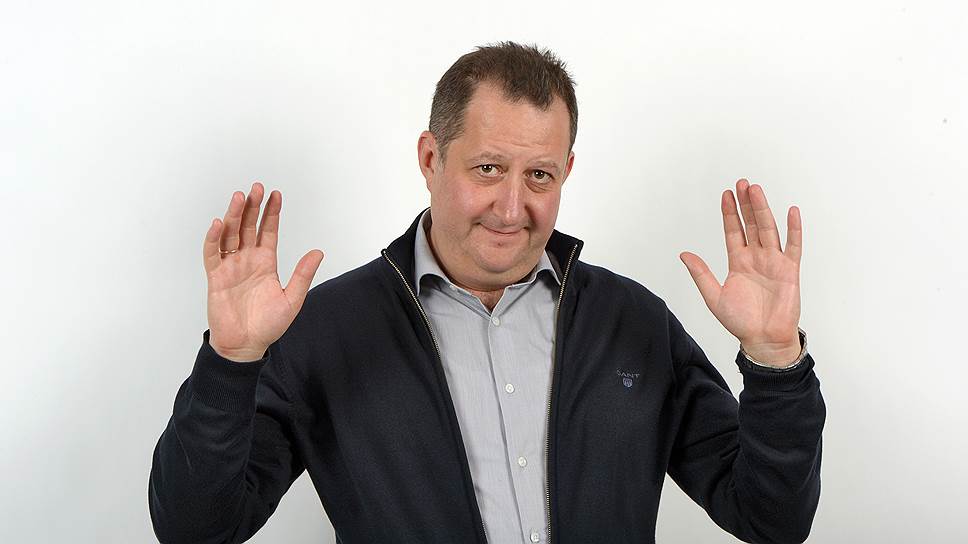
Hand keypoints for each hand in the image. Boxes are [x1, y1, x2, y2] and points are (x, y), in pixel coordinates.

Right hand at [203, 182, 324, 361]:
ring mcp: (230, 266)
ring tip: (238, 197)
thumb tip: (318, 252)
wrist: (246, 345)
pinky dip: (213, 238)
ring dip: (233, 215)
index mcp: (265, 262)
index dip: (271, 213)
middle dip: (252, 206)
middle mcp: (247, 260)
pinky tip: (218, 224)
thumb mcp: (292, 298)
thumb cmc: (268, 325)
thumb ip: (302, 274)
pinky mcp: (216, 277)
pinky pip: (212, 254)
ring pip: (229, 234)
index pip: (267, 230)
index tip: (276, 194)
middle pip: (247, 226)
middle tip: (256, 187)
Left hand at [679, 179, 801, 366]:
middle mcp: (756, 258)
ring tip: (756, 190)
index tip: (726, 194)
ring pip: (768, 230)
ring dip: (763, 210)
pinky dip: (793, 229)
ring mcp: (774, 262)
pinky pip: (793, 246)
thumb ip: (700, 274)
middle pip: (751, 224)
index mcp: (738, 262)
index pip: (733, 231)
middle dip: (746, 204)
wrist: (762, 340)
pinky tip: (791, 212)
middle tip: (742, 183)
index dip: (730, 213)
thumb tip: (684, 254)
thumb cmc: (740, 321)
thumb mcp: (713, 296)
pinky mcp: (790, 271)